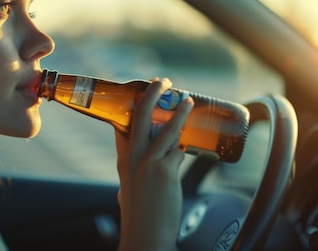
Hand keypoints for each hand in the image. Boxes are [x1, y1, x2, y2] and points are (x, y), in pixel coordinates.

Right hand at [115, 78, 193, 250]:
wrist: (145, 236)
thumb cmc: (141, 217)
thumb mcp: (132, 190)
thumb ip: (144, 174)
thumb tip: (163, 165)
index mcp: (124, 162)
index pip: (122, 128)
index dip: (131, 107)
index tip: (140, 92)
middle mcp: (134, 159)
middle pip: (140, 118)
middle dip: (152, 96)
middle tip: (161, 82)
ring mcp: (149, 164)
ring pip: (165, 130)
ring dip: (178, 113)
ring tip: (188, 101)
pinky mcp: (166, 172)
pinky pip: (178, 151)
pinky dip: (184, 145)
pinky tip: (195, 137)